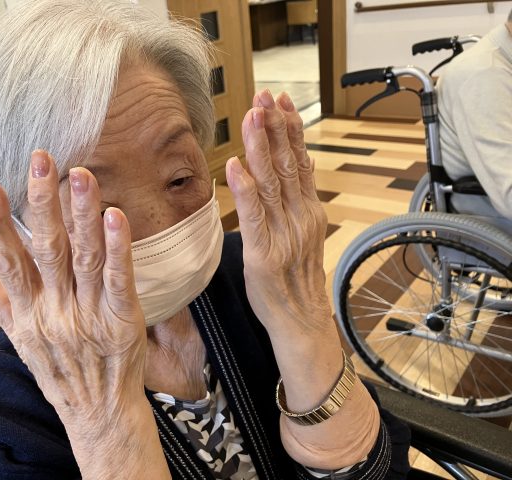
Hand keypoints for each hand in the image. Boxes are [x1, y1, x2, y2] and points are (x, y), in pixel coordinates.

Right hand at [0, 151, 168, 476]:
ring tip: (80, 176)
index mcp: (30, 311)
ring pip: (84, 258)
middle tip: (41, 160)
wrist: (99, 412)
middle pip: (47, 250)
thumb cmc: (62, 372)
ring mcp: (90, 314)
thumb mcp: (21, 341)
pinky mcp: (122, 320)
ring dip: (82, 215)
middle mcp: (56, 309)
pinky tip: (116, 218)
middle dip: (42, 203)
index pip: (8, 260)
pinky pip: (119, 281)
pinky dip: (117, 250)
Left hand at [226, 90, 328, 334]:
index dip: (290, 130)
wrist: (301, 319)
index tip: (280, 102)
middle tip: (265, 95)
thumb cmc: (296, 277)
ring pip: (271, 183)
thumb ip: (296, 202)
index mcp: (308, 210)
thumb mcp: (303, 234)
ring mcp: (284, 234)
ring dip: (261, 147)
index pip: (299, 162)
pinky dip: (245, 190)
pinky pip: (254, 217)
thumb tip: (293, 168)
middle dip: (275, 127)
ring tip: (252, 116)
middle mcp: (300, 217)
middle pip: (287, 165)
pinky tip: (235, 166)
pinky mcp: (264, 253)